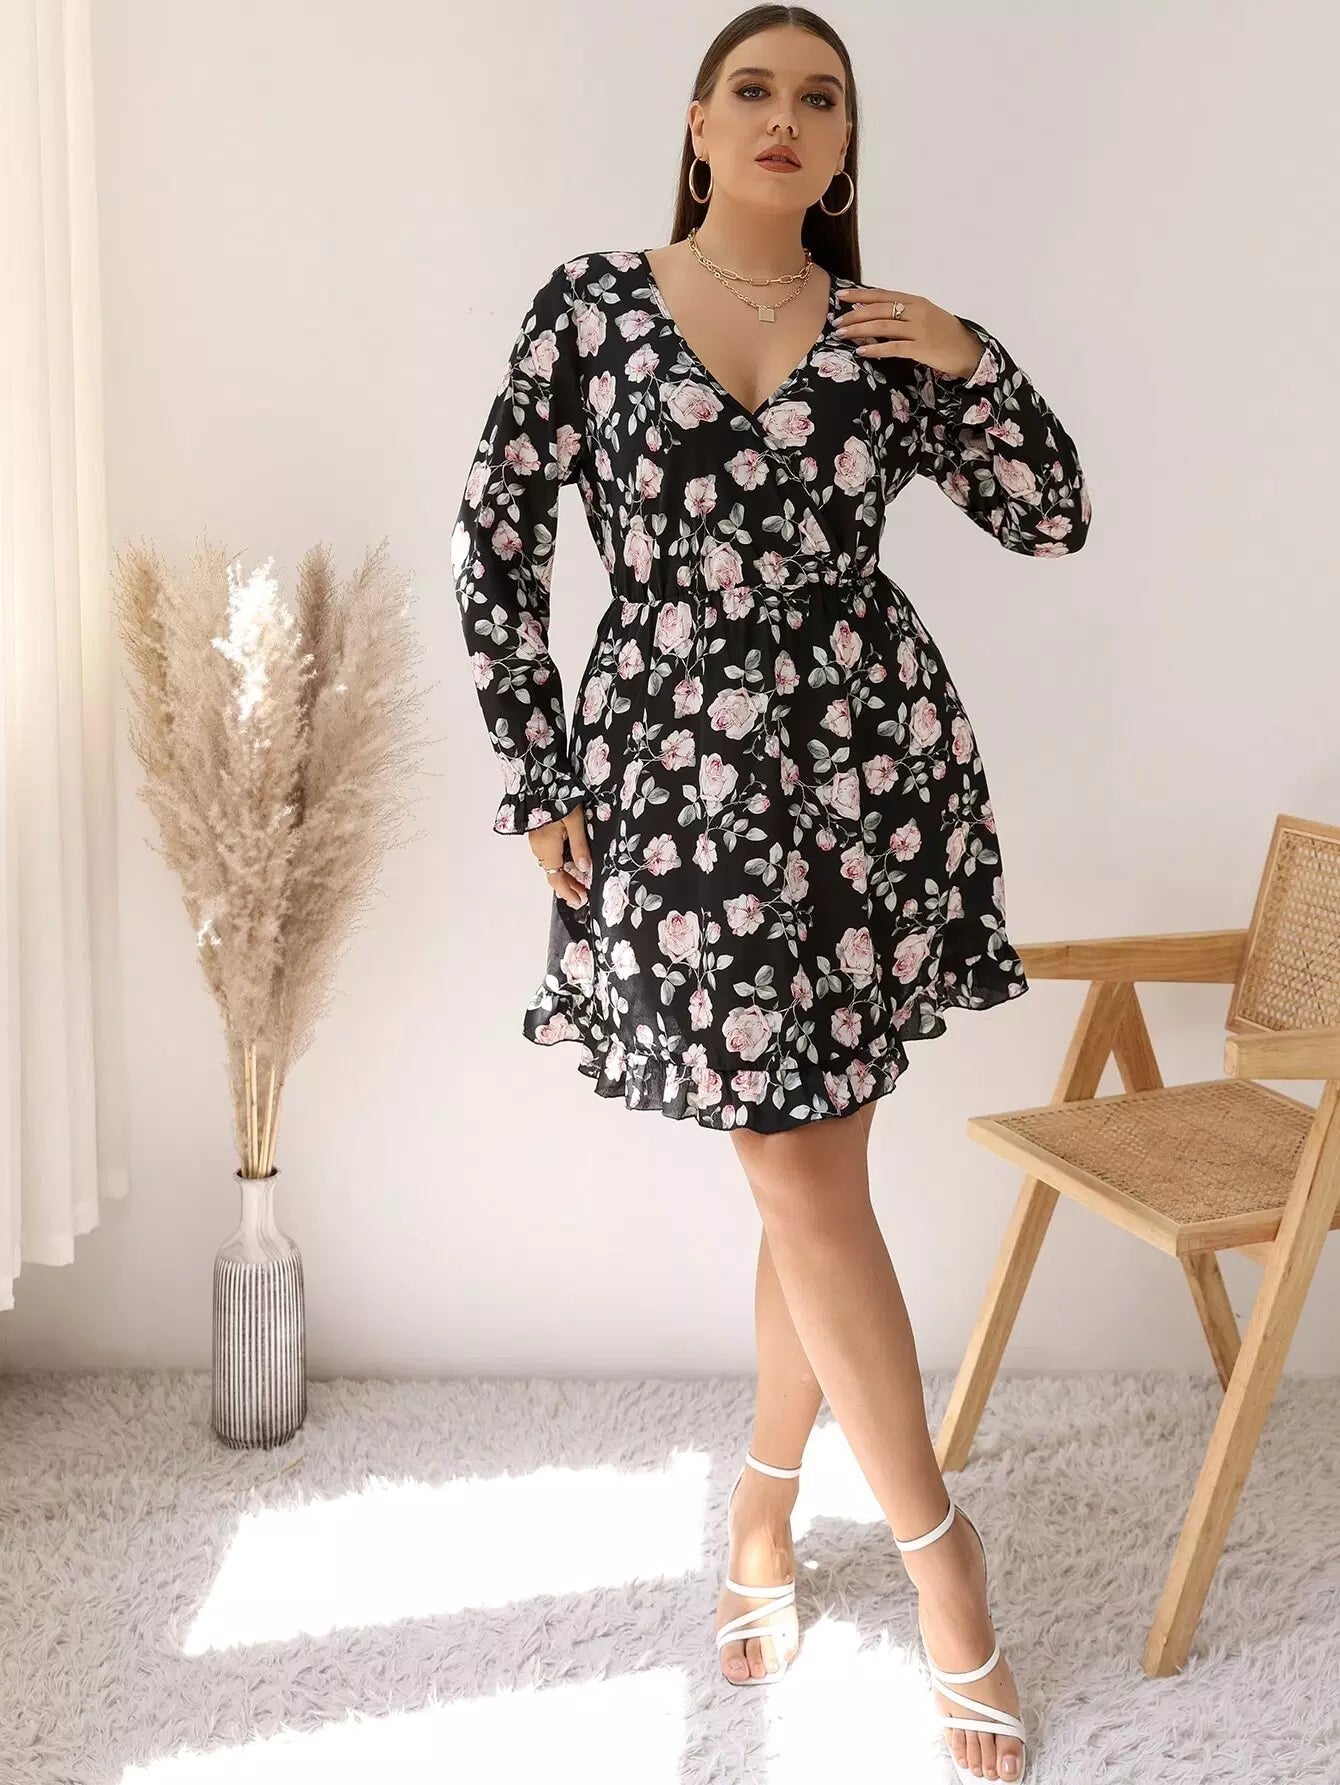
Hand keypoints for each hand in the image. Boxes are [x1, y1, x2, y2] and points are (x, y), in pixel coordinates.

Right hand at [529, 801, 591, 908]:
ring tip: (579, 881)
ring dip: (564, 875)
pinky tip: (568, 862)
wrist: (537, 779)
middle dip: (568, 886)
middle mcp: (538, 848)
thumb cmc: (557, 797)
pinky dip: (558, 864)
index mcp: (548, 848)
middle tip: (583, 895)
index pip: (556, 879)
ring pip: (550, 865)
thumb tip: (585, 868)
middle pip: (553, 874)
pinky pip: (548, 855)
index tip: (580, 901)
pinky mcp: (536, 833)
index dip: (568, 892)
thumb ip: (580, 846)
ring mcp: (536, 841)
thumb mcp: (575, 821)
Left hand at [834, 287, 983, 380]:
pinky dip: (876, 349)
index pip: (882, 294)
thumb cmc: (944, 333)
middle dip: (855, 314)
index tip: (841, 296)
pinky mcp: (922, 348)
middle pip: (879, 309)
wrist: (968, 349)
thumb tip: (874, 313)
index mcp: (915, 301)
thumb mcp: (924, 315)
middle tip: (836, 321)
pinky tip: (861, 352)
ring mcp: (920, 330)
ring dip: (859, 330)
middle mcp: (916, 312)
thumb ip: (903, 312)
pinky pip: (894, 348)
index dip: (860, 295)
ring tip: (842, 334)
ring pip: (883, 327)